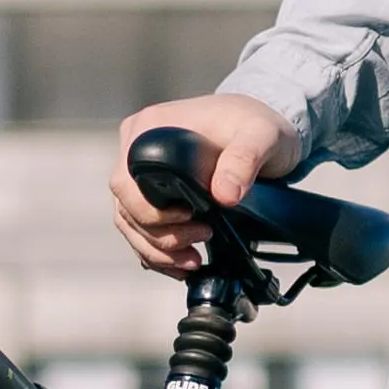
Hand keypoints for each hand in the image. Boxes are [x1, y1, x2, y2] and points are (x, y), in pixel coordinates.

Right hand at [113, 97, 296, 278]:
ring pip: (130, 223)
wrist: (261, 132)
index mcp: (148, 126)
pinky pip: (141, 229)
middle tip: (201, 240)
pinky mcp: (150, 192)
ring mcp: (140, 171)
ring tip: (193, 260)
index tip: (190, 218)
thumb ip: (244, 160)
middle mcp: (135, 147)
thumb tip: (225, 194)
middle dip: (160, 236)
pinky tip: (182, 263)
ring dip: (158, 250)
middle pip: (127, 206)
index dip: (153, 211)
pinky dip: (159, 252)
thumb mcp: (262, 135)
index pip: (128, 181)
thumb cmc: (255, 125)